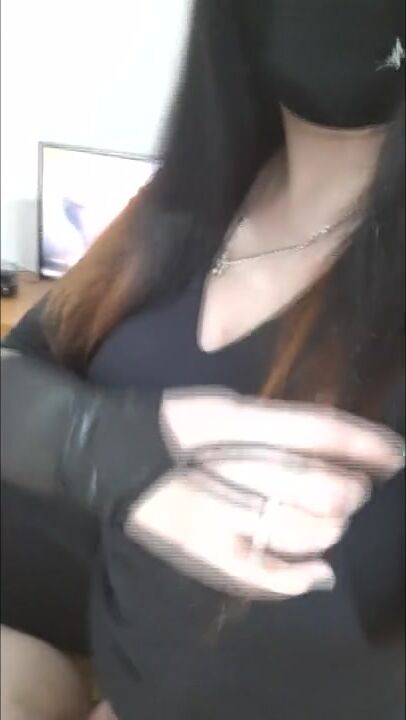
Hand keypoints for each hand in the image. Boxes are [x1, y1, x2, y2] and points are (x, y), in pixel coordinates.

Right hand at [125, 392, 403, 599]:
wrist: (106, 455)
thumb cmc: (171, 425)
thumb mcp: (223, 405)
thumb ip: (276, 423)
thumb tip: (339, 447)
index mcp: (232, 420)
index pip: (316, 430)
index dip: (364, 443)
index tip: (395, 453)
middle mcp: (226, 465)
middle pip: (315, 486)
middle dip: (349, 490)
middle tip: (352, 490)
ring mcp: (211, 512)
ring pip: (296, 529)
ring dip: (330, 528)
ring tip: (332, 522)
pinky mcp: (197, 548)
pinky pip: (257, 573)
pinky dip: (295, 578)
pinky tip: (317, 573)